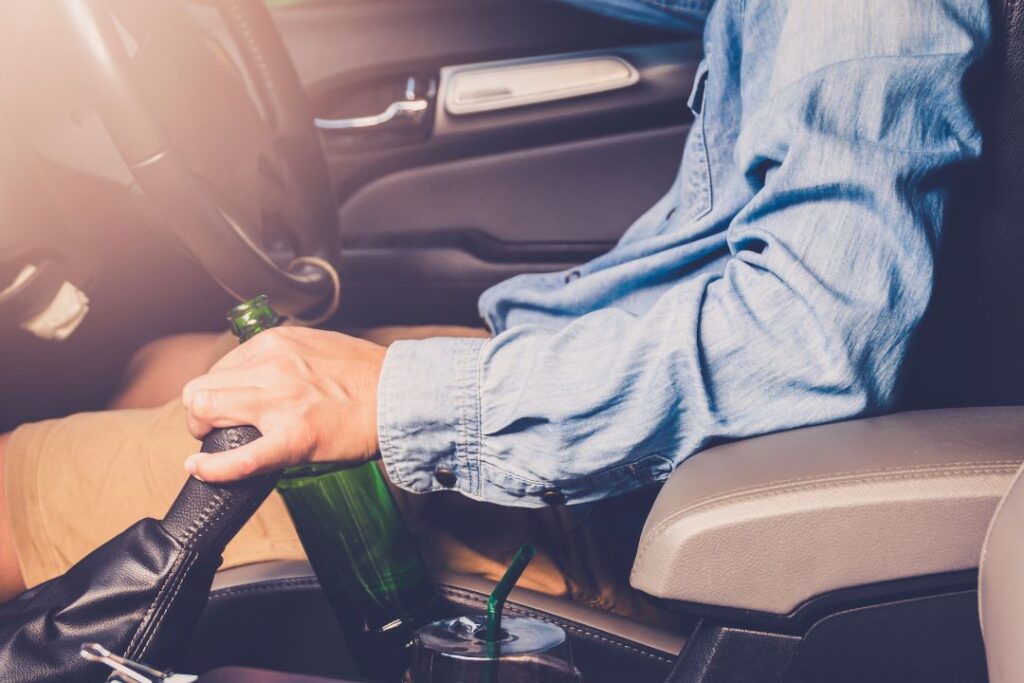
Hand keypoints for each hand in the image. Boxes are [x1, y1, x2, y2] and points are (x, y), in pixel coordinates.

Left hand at [181, 326, 386, 481]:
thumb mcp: (316, 346)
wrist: (402, 395)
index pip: (219, 367)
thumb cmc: (368, 375)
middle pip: (202, 389)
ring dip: (203, 431)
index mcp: (276, 344)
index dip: (217, 390)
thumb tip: (261, 372)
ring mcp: (280, 402)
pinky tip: (200, 469)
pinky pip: (239, 458)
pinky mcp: (293, 438)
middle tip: (214, 427)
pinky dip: (213, 468)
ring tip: (213, 444)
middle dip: (201, 412)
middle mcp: (271, 367)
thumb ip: (283, 355)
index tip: (225, 404)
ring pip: (205, 412)